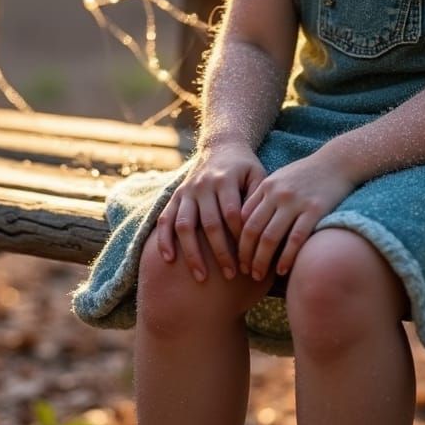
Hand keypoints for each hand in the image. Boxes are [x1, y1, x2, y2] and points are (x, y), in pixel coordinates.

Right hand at [156, 143, 265, 281]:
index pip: (232, 214)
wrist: (221, 146)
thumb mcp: (258, 175)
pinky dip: (164, 239)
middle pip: (210, 224)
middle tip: (231, 275)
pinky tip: (168, 260)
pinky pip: (165, 219)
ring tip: (201, 277)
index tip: (250, 260)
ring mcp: (187, 192)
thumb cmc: (245, 167)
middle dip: (221, 252)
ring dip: (192, 253)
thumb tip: (261, 231)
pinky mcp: (175, 196)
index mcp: (226, 180)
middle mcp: (204, 185)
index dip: (240, 238)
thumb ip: (258, 199)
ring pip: (185, 225)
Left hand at [238, 151, 354, 280]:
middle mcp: (277, 194)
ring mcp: (296, 202)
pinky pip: (295, 239)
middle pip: (252, 230)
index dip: (237, 240)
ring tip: (258, 276)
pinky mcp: (315, 210)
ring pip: (270, 238)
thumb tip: (244, 224)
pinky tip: (281, 270)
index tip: (237, 256)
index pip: (242, 218)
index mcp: (266, 186)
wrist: (338, 161)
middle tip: (244, 271)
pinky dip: (286, 257)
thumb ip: (262, 197)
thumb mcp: (280, 178)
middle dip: (245, 255)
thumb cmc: (306, 173)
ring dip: (261, 261)